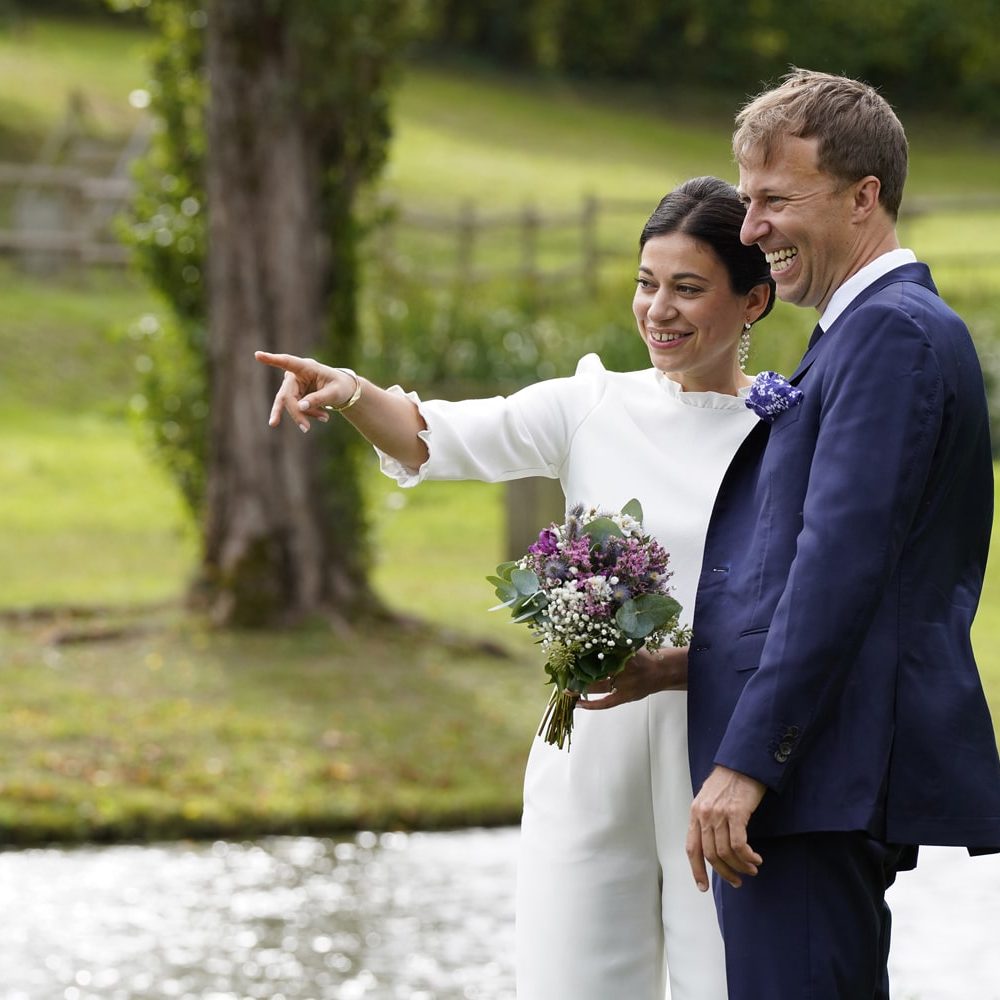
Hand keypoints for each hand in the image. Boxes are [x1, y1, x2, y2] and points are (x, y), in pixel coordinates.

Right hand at [254, 351, 354, 432]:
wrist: (343, 391)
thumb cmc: (340, 386)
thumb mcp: (334, 393)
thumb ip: (318, 399)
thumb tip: (300, 407)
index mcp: (307, 367)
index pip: (288, 362)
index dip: (272, 360)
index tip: (258, 355)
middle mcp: (296, 375)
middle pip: (287, 395)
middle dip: (296, 413)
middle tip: (306, 429)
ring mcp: (293, 386)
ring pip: (290, 405)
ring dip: (305, 415)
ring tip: (326, 418)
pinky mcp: (294, 396)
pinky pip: (297, 409)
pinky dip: (308, 415)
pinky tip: (323, 416)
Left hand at [576, 646, 687, 710]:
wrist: (663, 671)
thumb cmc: (644, 656)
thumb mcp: (631, 646)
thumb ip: (614, 645)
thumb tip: (589, 638)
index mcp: (625, 654)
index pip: (600, 654)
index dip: (584, 655)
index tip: (569, 654)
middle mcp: (625, 670)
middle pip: (596, 671)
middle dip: (578, 673)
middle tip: (563, 672)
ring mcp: (625, 686)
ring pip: (598, 687)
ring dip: (581, 688)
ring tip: (566, 689)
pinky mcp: (625, 697)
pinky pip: (606, 703)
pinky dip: (591, 705)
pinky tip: (578, 704)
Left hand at [686, 765, 765, 891]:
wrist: (743, 762)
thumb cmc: (729, 780)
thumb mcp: (710, 798)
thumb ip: (707, 818)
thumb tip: (712, 843)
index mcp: (695, 812)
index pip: (691, 848)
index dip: (697, 870)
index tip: (703, 887)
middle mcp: (704, 814)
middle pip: (710, 855)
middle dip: (724, 873)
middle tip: (737, 881)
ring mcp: (719, 814)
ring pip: (726, 852)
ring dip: (740, 866)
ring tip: (752, 869)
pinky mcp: (736, 813)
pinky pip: (739, 845)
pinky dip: (748, 857)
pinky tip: (756, 859)